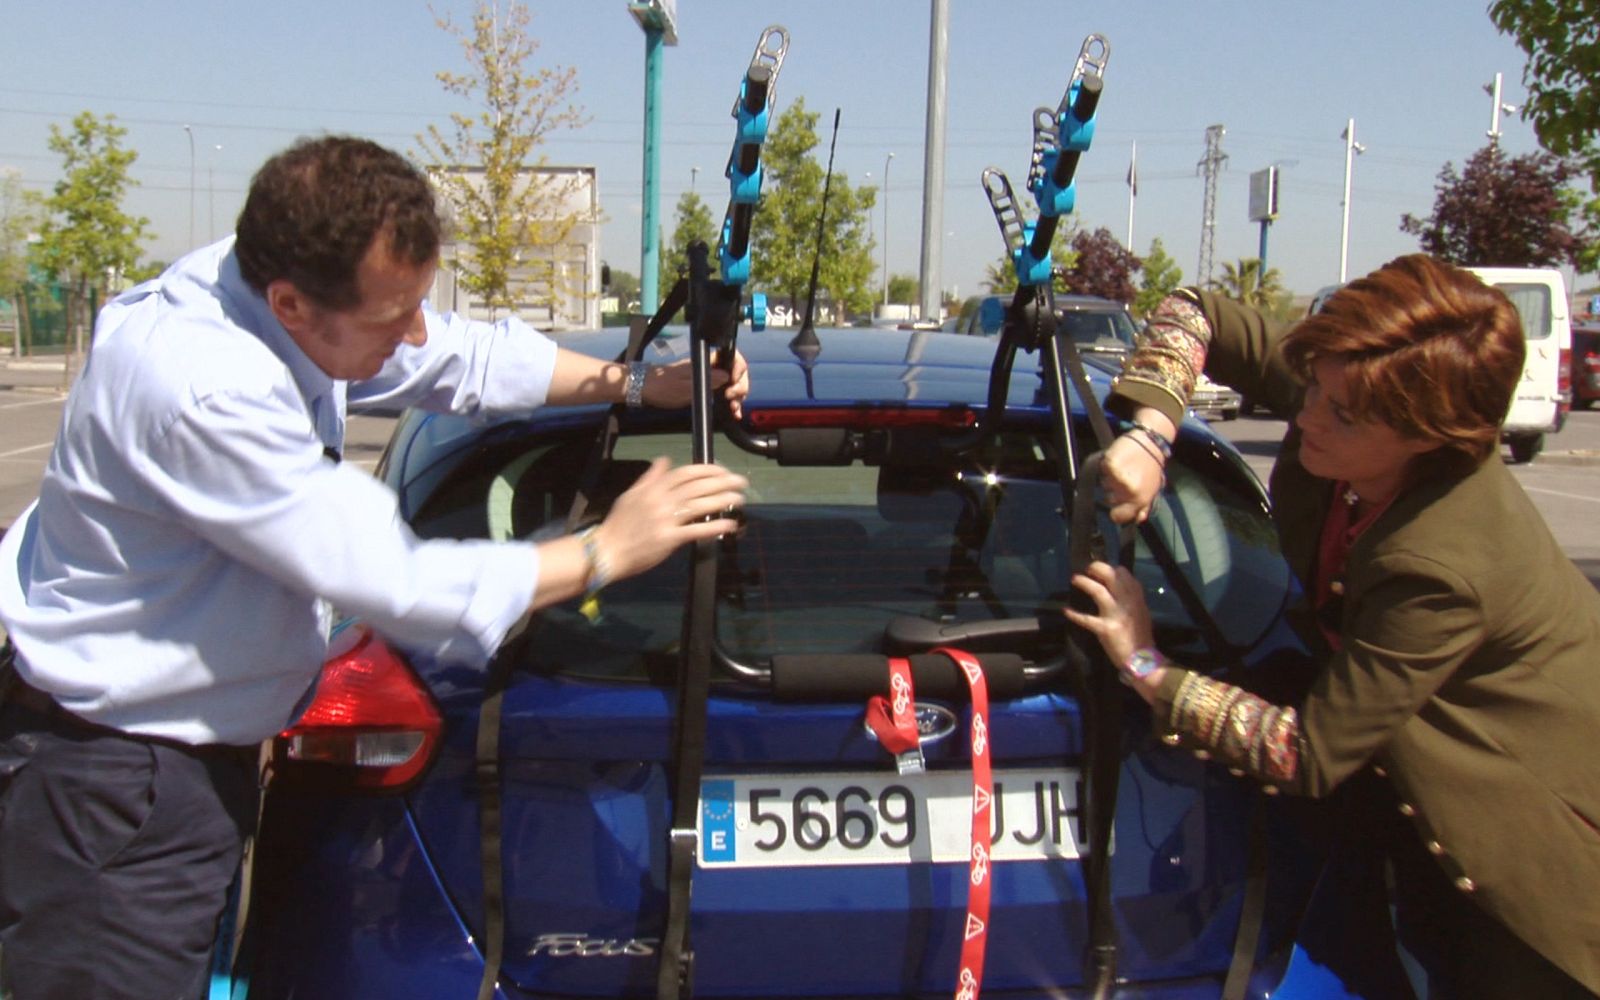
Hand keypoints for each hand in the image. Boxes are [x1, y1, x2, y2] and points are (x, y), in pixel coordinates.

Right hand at [589, 457, 747, 581]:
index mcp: (652, 488)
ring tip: (740, 498)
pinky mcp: (669, 539)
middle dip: (723, 482)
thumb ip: (649, 478)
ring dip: (723, 500)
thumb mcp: (631, 495)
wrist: (606, 551)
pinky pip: (696, 530)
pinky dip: (715, 526)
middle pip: (697, 486)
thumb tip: (665, 459)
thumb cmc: (619, 525)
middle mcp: (661, 500)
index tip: (723, 471)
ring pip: (700, 505)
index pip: (685, 473)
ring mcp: (665, 519)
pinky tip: (730, 524)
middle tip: (741, 481)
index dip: (707, 470)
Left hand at [642, 349, 750, 419]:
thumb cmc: (661, 386)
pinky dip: (731, 402)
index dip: (739, 371)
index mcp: (706, 362)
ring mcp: (709, 377)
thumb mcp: (683, 386)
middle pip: (737, 371)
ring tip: (734, 410)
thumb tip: (727, 377)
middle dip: (740, 386)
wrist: (644, 389)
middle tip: (732, 400)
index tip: (732, 385)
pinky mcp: (706, 388)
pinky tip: (733, 412)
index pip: (734, 358)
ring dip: (738, 396)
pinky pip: (725, 392)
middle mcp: (710, 367)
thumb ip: (706, 381)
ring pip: (733, 383)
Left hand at [1063, 560, 1155, 669]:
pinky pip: (1086, 619)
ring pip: (1098, 591)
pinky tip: (1066, 610)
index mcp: (1136, 597)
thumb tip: (1115, 585)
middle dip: (1096, 568)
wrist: (1142, 658)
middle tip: (1087, 569)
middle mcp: (1127, 602)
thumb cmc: (1140, 635)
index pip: (1123, 573)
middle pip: (1110, 576)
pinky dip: (1074, 614)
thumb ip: (1130, 598)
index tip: (1100, 570)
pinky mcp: (1105, 629)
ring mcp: (1115, 615)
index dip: (1110, 568)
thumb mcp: (1140, 611)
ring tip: (1075, 579)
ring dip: (1084, 583)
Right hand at [1102, 431, 1163, 524]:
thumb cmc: (1152, 466)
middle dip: (1113, 492)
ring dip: (1109, 478)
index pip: (1117, 516)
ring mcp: (1117, 478)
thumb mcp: (1152, 489)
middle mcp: (1128, 491)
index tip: (1116, 506)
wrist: (1150, 442)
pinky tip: (1117, 461)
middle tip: (1124, 480)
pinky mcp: (1109, 465)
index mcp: (1139, 500)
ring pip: (1103, 485)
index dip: (1115, 512)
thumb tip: (1138, 519)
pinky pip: (1101, 471)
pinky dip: (1105, 466)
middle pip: (1108, 500)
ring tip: (1122, 468)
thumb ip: (1144, 506)